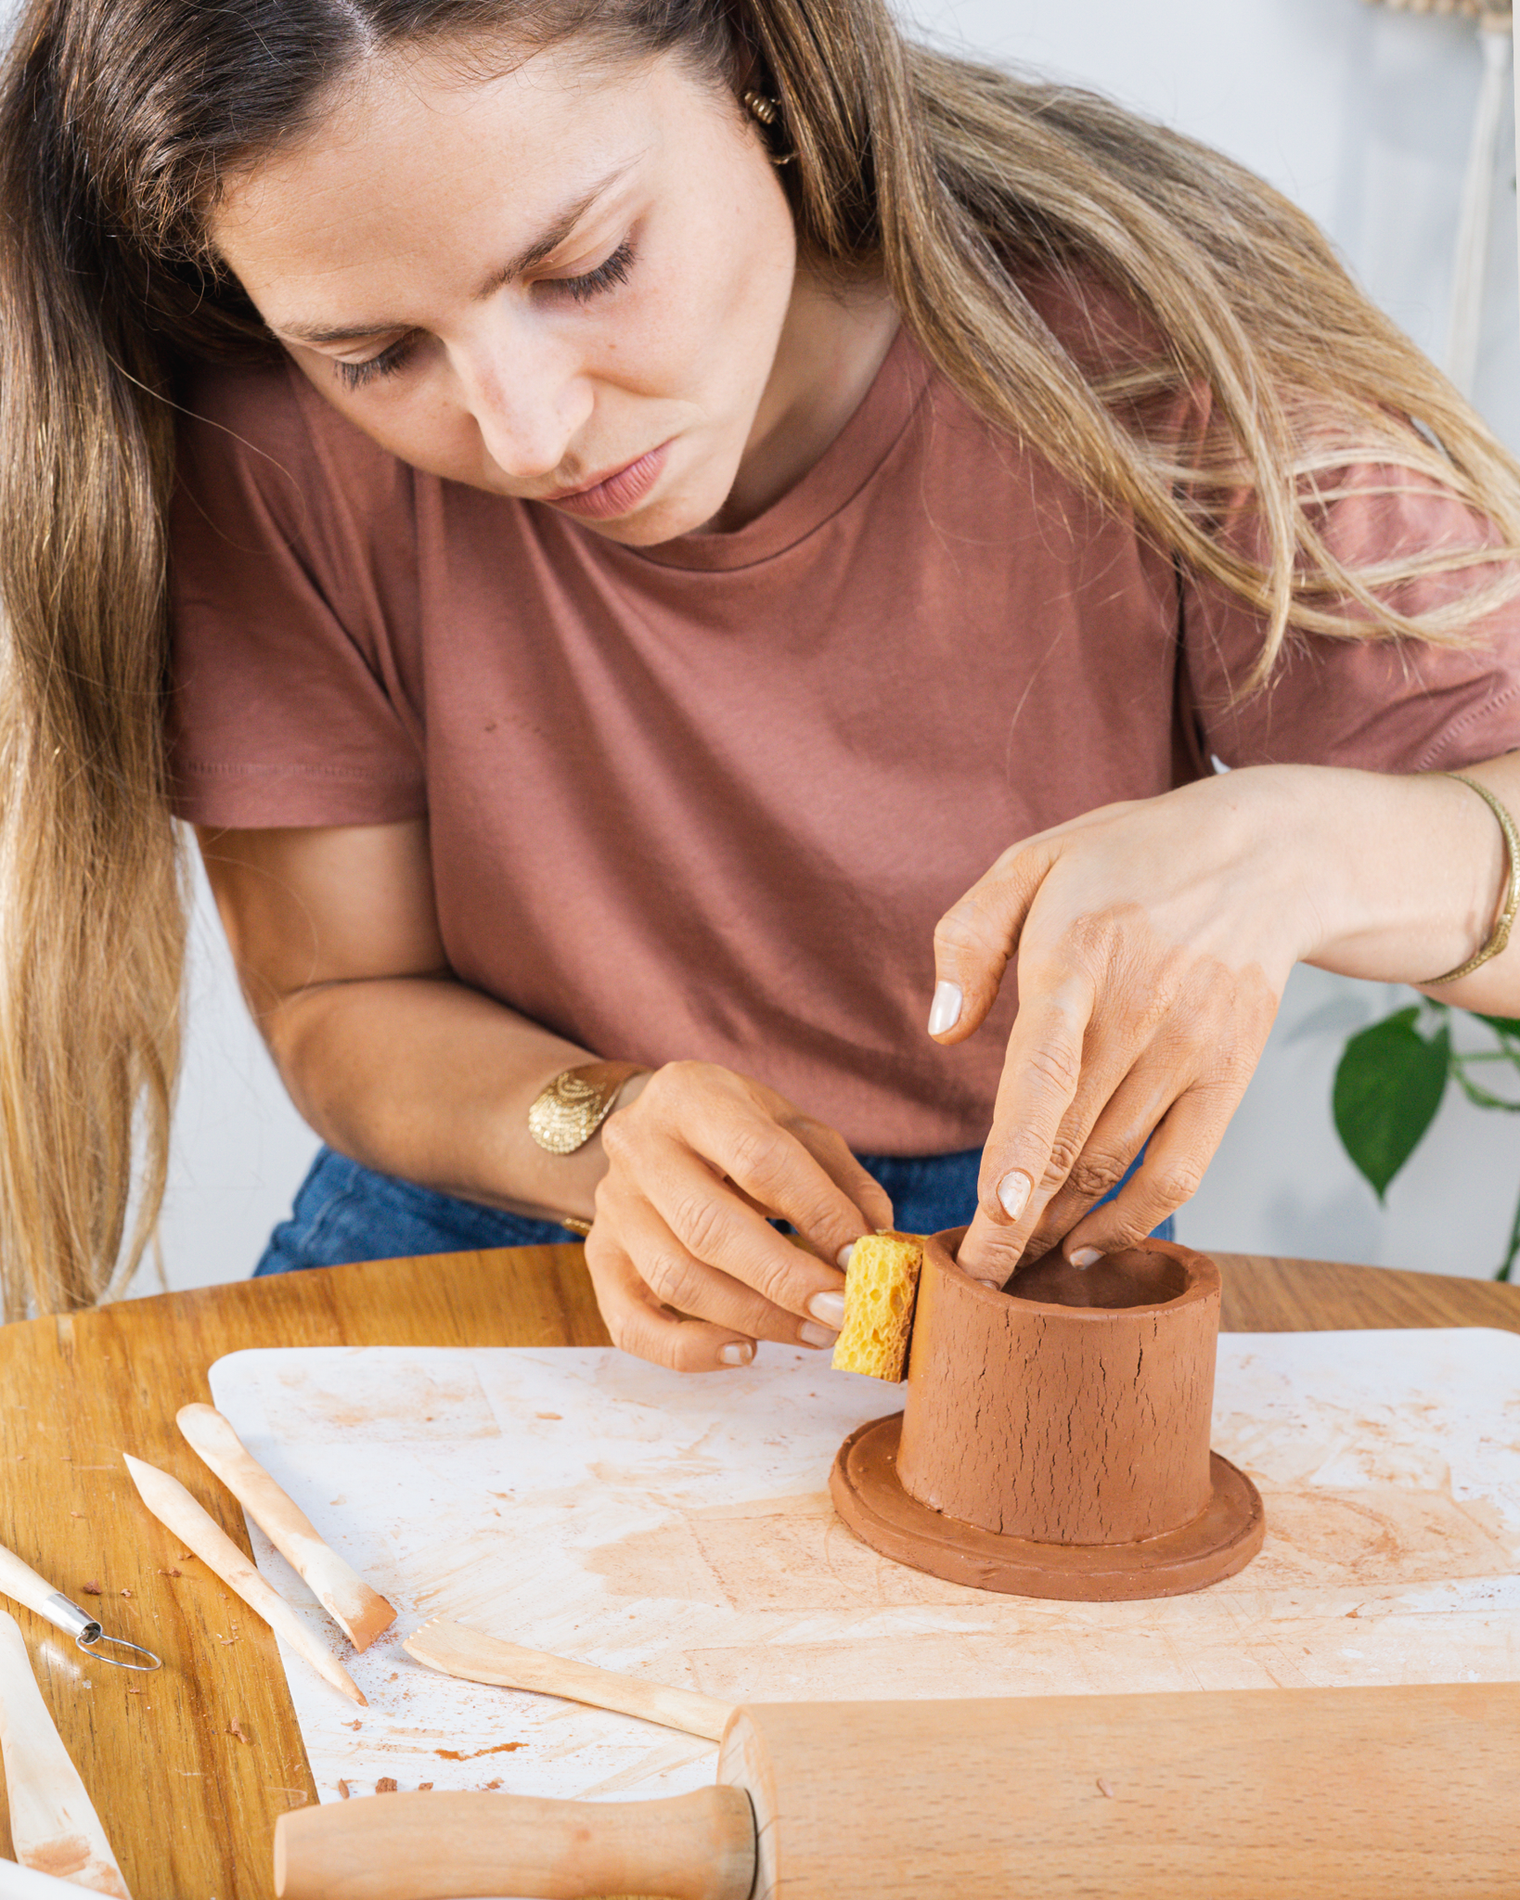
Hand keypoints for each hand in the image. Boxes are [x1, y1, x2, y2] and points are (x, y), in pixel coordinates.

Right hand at [585, 1062, 893, 1370]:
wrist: (652, 1130)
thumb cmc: (735, 1130)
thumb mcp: (791, 1127)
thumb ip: (838, 1178)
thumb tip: (878, 1240)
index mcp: (690, 1095)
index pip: (757, 1157)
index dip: (817, 1213)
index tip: (864, 1258)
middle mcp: (638, 1146)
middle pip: (708, 1226)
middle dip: (785, 1279)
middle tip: (843, 1312)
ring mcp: (612, 1205)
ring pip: (676, 1279)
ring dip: (755, 1317)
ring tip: (815, 1332)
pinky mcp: (599, 1258)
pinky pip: (632, 1325)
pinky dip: (690, 1351)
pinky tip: (744, 1351)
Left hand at [930, 771, 1313, 1285]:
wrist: (1267, 856)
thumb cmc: (1126, 860)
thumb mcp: (1032, 862)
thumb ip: (968, 940)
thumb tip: (941, 1031)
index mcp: (1077, 956)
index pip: (1044, 1071)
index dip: (1020, 1150)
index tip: (993, 1214)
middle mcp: (1138, 1012)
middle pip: (1071, 1143)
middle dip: (1016, 1222)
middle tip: (974, 1276)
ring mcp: (1192, 1051)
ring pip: (1114, 1166)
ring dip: (1060, 1225)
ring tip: (1013, 1265)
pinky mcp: (1231, 1077)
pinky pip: (1180, 1171)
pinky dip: (1135, 1221)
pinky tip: (1088, 1244)